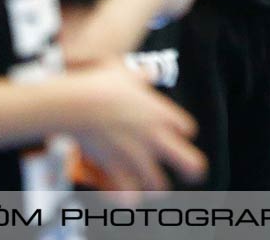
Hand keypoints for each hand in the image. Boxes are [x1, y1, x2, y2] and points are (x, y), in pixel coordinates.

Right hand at [62, 66, 206, 196]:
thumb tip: (149, 72)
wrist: (77, 104)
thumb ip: (142, 75)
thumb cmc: (100, 85)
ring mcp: (139, 156)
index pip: (187, 129)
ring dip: (155, 187)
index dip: (181, 132)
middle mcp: (156, 138)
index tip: (172, 133)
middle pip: (191, 164)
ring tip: (149, 188)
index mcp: (161, 114)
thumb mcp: (126, 73)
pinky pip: (129, 195)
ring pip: (160, 186)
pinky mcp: (118, 169)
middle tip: (188, 174)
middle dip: (192, 171)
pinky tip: (124, 196)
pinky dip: (127, 198)